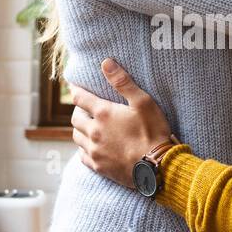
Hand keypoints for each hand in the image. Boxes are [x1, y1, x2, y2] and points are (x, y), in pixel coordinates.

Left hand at [68, 59, 173, 188]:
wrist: (158, 167)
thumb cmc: (153, 132)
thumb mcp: (143, 102)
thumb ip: (123, 82)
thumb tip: (106, 63)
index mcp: (103, 114)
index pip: (80, 98)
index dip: (75, 90)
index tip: (74, 87)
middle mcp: (94, 132)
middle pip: (75, 118)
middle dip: (78, 110)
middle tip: (85, 108)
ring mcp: (95, 151)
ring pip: (76, 137)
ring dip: (80, 129)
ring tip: (88, 126)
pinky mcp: (99, 167)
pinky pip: (82, 155)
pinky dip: (83, 148)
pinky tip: (90, 147)